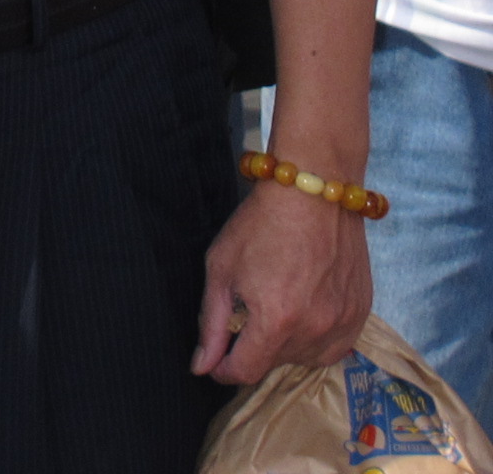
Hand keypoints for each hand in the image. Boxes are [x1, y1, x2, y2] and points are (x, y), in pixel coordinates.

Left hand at [194, 177, 370, 385]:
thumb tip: (202, 366)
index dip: (223, 369)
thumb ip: (211, 323)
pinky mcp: (362, 314)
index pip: (246, 371)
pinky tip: (302, 311)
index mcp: (276, 321)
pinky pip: (335, 347)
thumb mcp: (221, 270)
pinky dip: (315, 339)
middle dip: (253, 349)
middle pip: (275, 364)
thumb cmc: (260, 226)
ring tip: (274, 309)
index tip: (214, 359)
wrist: (313, 195)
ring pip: (306, 359)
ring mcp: (344, 324)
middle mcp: (315, 330)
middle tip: (245, 313)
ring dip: (285, 346)